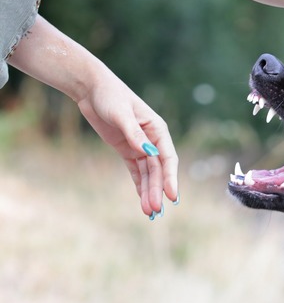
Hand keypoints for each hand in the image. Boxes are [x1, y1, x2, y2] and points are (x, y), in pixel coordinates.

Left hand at [76, 75, 178, 217]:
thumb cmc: (110, 96)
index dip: (170, 178)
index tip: (172, 195)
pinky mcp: (127, 150)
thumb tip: (148, 154)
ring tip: (149, 213)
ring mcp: (140, 146)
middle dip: (157, 190)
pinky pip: (136, 172)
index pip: (167, 158)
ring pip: (148, 174)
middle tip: (155, 211)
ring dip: (149, 192)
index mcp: (157, 129)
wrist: (92, 89)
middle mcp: (152, 140)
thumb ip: (134, 134)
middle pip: (158, 170)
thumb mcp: (121, 114)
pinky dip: (140, 186)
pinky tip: (143, 201)